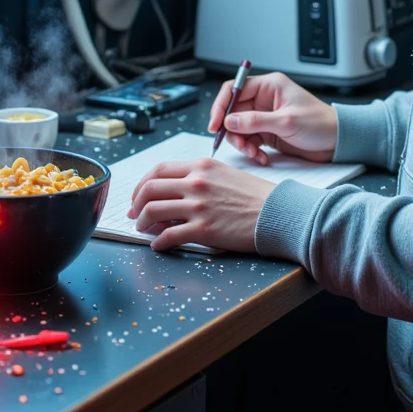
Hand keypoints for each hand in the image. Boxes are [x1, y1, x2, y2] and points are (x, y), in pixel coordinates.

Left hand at [128, 158, 272, 252]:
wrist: (278, 213)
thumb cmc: (255, 195)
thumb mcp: (225, 174)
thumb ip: (199, 177)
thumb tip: (174, 192)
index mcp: (201, 166)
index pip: (158, 169)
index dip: (141, 183)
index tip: (138, 195)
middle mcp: (196, 182)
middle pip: (149, 189)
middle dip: (135, 203)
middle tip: (134, 213)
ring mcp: (199, 206)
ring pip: (152, 211)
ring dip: (142, 222)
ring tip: (143, 229)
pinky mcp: (204, 229)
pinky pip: (169, 236)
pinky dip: (158, 242)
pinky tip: (159, 245)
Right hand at [207, 71, 337, 164]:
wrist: (337, 142)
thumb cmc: (320, 124)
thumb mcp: (286, 122)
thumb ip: (255, 121)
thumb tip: (229, 121)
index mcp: (269, 86)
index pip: (234, 89)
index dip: (221, 106)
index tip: (215, 124)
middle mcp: (265, 99)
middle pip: (233, 112)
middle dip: (232, 130)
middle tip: (237, 144)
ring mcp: (266, 116)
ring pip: (240, 128)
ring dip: (243, 143)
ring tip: (254, 152)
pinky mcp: (269, 131)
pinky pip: (250, 139)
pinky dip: (252, 150)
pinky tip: (262, 156)